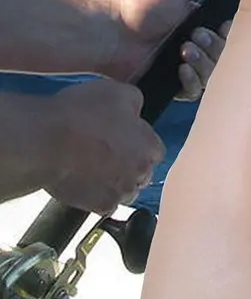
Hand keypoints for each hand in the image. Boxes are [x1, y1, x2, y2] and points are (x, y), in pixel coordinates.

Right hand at [42, 78, 165, 214]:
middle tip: (107, 154)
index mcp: (150, 145)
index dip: (139, 144)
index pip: (155, 150)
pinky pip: (105, 204)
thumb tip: (135, 112)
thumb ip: (136, 104)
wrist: (48, 141)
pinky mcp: (99, 206)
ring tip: (95, 171)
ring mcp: (121, 192)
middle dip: (129, 164)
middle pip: (142, 171)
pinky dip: (97, 196)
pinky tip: (86, 184)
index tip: (124, 140)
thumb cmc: (84, 113)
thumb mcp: (119, 92)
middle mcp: (141, 172)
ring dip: (115, 182)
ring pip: (125, 190)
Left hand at [102, 0, 232, 99]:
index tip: (223, 26)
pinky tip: (181, 69)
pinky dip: (192, 80)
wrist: (111, 32)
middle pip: (223, 53)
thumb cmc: (141, 6)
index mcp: (195, 23)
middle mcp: (191, 45)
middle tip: (195, 35)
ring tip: (184, 50)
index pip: (225, 32)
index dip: (228, 31)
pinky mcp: (169, 86)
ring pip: (212, 72)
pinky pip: (194, 91)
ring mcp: (181, 66)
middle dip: (214, 44)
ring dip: (203, 61)